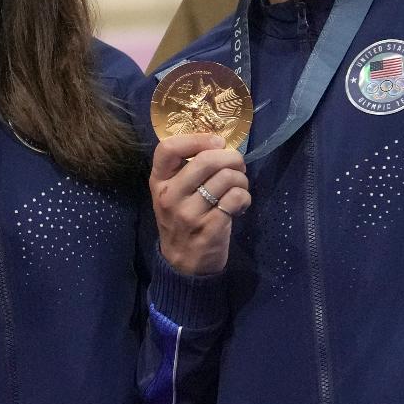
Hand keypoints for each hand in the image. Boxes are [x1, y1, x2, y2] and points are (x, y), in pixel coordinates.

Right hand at [151, 133, 249, 275]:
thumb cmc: (181, 221)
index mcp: (159, 182)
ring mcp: (188, 213)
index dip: (197, 139)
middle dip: (232, 158)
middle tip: (238, 165)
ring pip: (226, 178)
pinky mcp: (209, 228)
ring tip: (239, 188)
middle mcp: (170, 196)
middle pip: (206, 160)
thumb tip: (220, 144)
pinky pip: (236, 198)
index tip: (216, 143)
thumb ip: (186, 170)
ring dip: (241, 179)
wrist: (182, 264)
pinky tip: (240, 204)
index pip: (168, 148)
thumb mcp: (172, 194)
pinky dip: (244, 197)